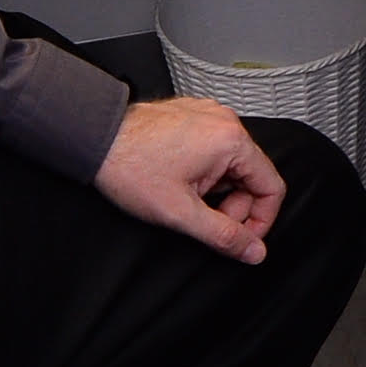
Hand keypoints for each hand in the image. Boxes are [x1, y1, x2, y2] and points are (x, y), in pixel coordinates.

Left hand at [96, 94, 284, 261]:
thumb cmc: (129, 167)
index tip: (241, 238)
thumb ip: (224, 235)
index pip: (272, 187)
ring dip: (217, 190)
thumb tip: (253, 251)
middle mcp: (225, 121)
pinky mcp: (193, 116)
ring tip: (185, 198)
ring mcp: (208, 115)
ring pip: (232, 165)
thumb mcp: (181, 213)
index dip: (260, 221)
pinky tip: (178, 180)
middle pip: (252, 176)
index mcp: (231, 141)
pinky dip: (205, 171)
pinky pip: (215, 150)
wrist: (93, 138)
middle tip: (203, 221)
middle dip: (233, 207)